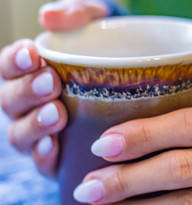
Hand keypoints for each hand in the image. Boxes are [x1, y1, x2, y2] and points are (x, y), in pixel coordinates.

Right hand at [0, 0, 107, 176]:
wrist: (138, 83)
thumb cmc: (110, 51)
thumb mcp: (98, 26)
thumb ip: (76, 14)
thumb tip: (48, 17)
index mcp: (32, 74)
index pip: (9, 68)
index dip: (14, 62)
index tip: (33, 54)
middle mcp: (31, 104)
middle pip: (11, 101)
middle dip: (27, 92)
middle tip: (52, 84)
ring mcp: (43, 133)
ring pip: (21, 134)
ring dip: (35, 124)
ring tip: (57, 113)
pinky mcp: (60, 158)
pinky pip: (42, 162)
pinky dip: (44, 155)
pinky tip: (54, 146)